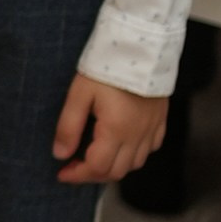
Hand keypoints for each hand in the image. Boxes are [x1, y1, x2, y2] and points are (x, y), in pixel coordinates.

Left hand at [53, 73, 168, 183]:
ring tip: (94, 157)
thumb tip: (60, 154)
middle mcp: (138, 136)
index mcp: (116, 131)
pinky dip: (133, 155)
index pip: (97, 168)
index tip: (61, 172)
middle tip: (74, 166)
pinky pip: (150, 149)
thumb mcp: (79, 94)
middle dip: (92, 175)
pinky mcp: (160, 120)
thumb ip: (68, 126)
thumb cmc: (107, 67)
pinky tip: (120, 145)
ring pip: (135, 164)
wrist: (140, 46)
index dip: (77, 175)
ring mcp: (152, 129)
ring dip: (113, 166)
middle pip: (116, 172)